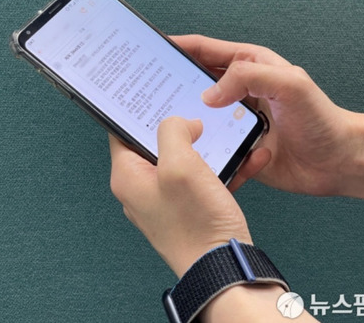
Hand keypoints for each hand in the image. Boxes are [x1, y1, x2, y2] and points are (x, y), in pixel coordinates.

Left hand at [109, 117, 251, 276]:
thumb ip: (172, 131)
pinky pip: (200, 178)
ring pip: (181, 160)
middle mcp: (142, 187)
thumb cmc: (197, 224)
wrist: (222, 267)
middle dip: (179, 128)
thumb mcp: (180, 165)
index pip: (121, 131)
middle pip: (154, 143)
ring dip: (205, 147)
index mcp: (129, 176)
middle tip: (194, 113)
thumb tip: (181, 123)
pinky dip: (218, 167)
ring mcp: (165, 198)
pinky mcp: (186, 206)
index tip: (154, 97)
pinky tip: (241, 159)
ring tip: (224, 134)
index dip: (138, 111)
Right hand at [172, 34, 356, 196]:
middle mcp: (240, 90)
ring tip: (161, 118)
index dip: (179, 47)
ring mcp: (236, 117)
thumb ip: (248, 77)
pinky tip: (191, 146)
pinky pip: (211, 140)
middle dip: (173, 81)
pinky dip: (199, 142)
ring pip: (199, 111)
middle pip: (197, 80)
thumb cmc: (321, 119)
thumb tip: (209, 94)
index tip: (154, 50)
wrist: (336, 161)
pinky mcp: (237, 142)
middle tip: (149, 87)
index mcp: (250, 66)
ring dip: (183, 114)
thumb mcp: (289, 84)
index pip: (206, 51)